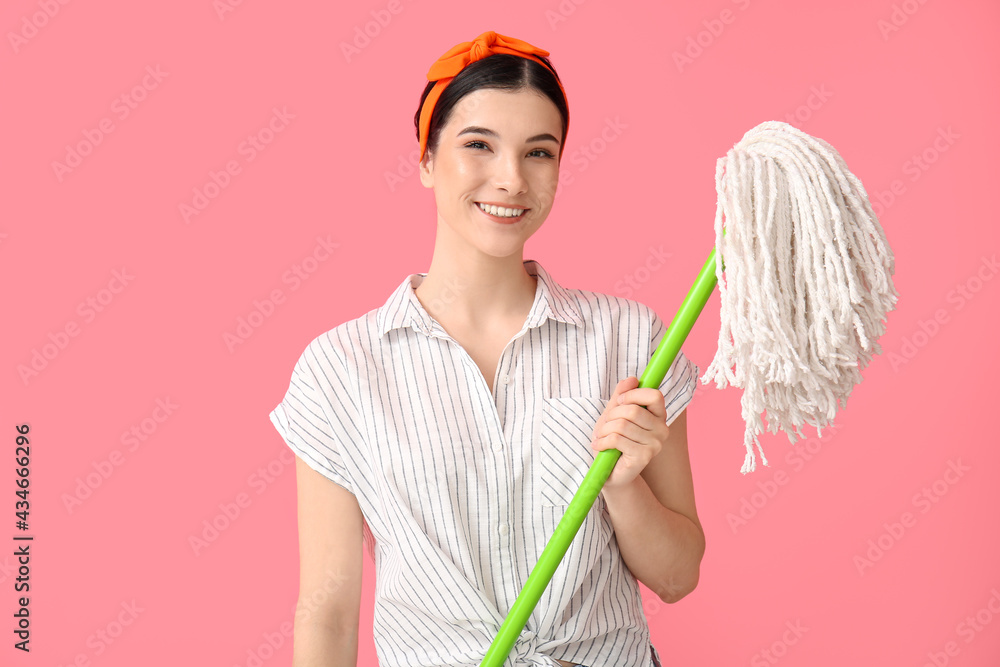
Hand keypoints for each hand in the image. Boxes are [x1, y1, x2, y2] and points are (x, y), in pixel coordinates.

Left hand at [590, 376, 668, 491]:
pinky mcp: (644, 457)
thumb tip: (632, 379)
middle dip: (611, 415)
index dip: (633, 395)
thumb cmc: (614, 440)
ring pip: (622, 425)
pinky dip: (603, 441)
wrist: (610, 471)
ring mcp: (655, 445)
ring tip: (601, 436)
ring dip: (605, 429)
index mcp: (659, 415)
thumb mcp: (614, 413)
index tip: (619, 401)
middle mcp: (662, 430)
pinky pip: (617, 439)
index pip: (655, 395)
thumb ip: (622, 395)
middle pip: (633, 410)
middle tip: (604, 424)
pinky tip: (599, 445)